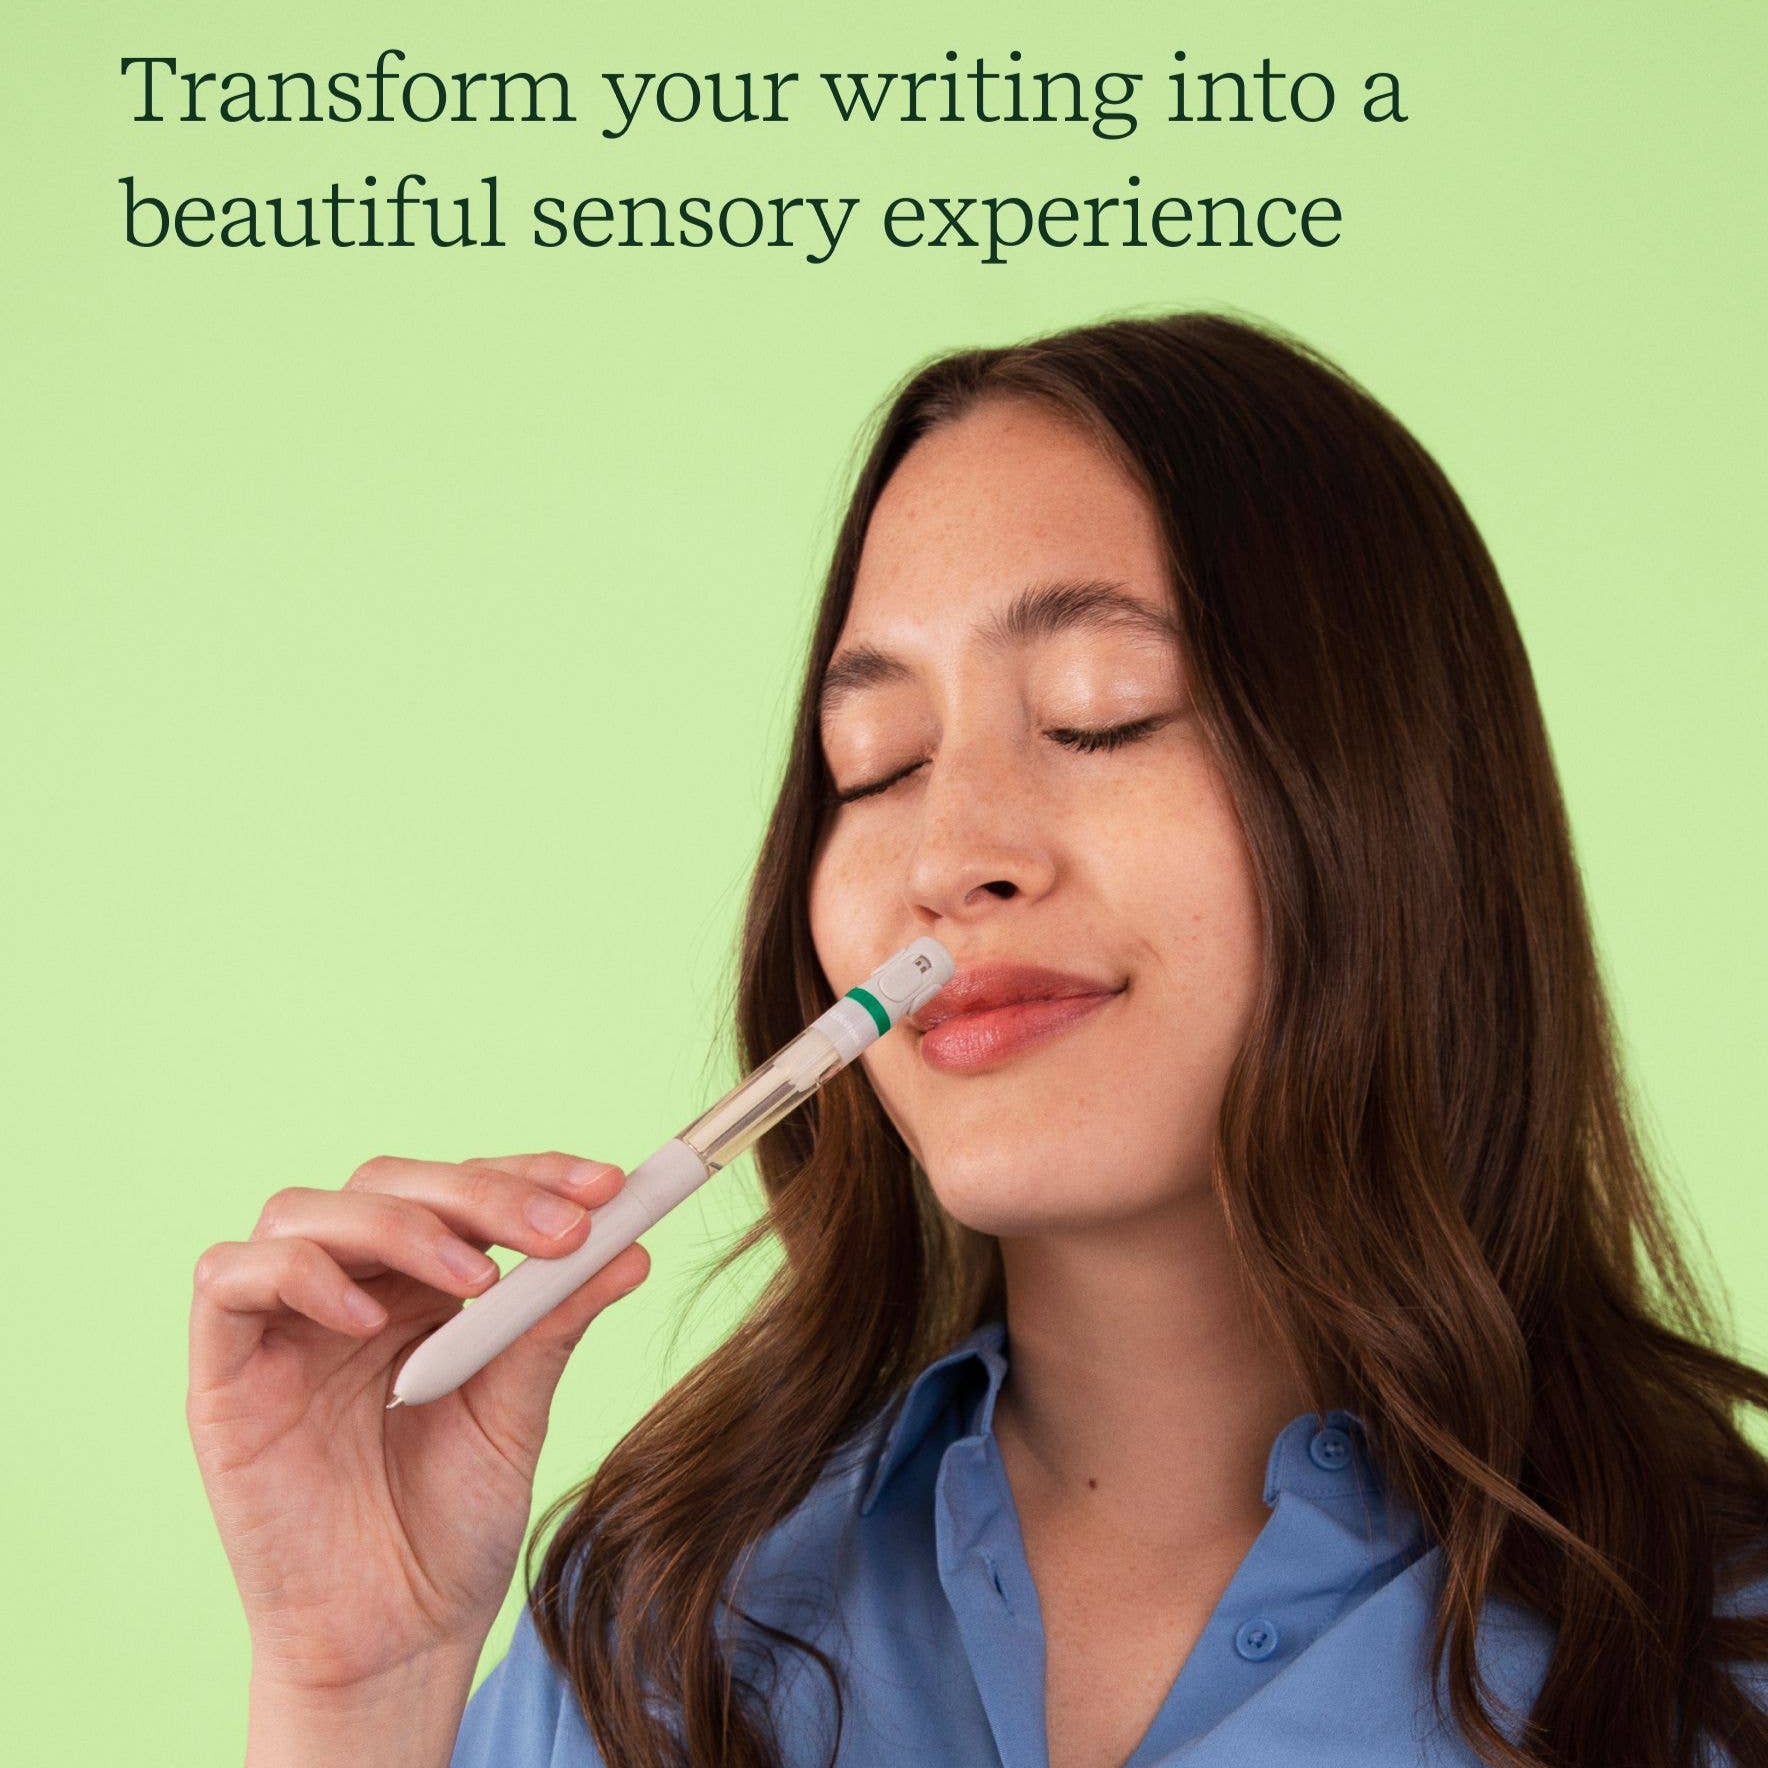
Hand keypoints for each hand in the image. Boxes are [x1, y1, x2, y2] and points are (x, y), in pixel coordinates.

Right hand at [187, 1151, 649, 1696]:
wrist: (396, 1638)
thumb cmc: (452, 1525)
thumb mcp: (516, 1409)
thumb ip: (554, 1322)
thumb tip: (629, 1246)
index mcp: (421, 1285)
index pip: (463, 1189)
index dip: (530, 1173)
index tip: (608, 1187)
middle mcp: (349, 1288)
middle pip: (389, 1181)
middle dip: (482, 1192)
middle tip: (562, 1229)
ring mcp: (282, 1326)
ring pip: (306, 1210)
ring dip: (401, 1224)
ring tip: (476, 1280)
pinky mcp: (223, 1374)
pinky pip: (228, 1281)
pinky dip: (299, 1275)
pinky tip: (368, 1320)